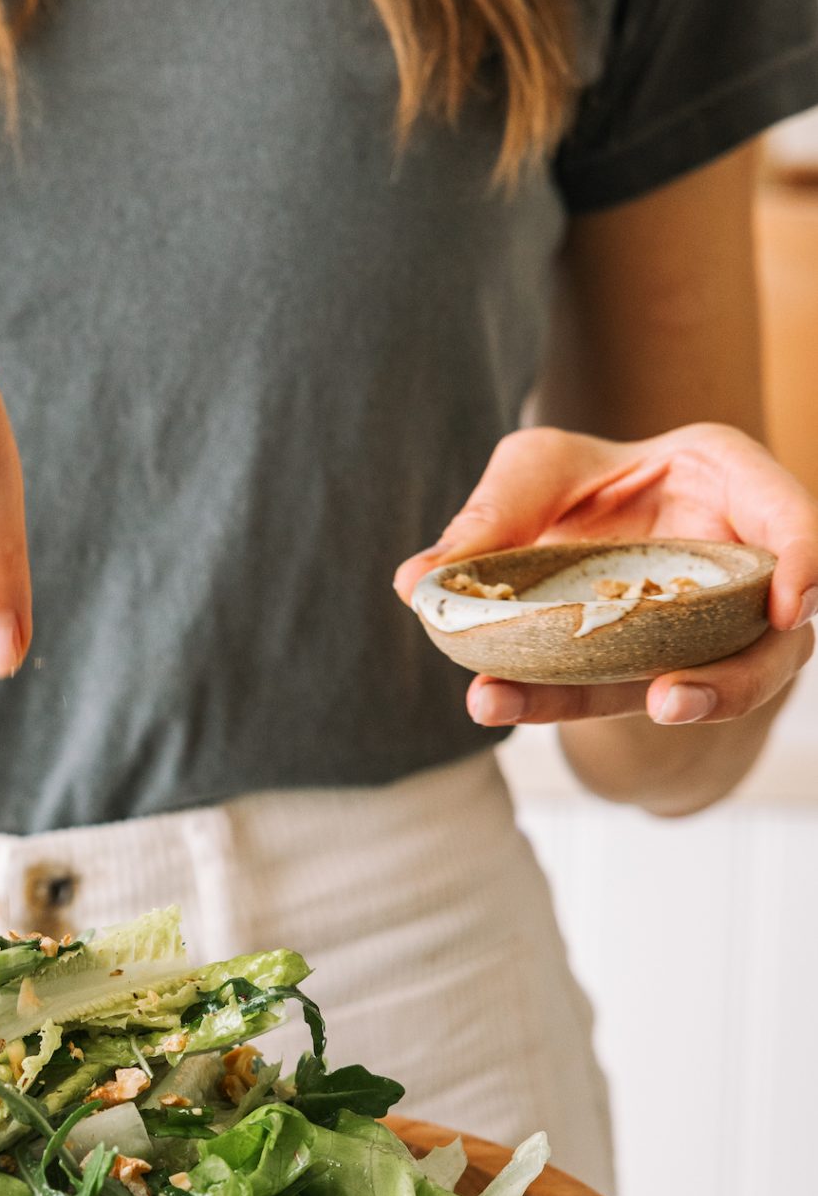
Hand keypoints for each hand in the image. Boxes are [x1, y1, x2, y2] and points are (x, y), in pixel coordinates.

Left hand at [394, 423, 816, 729]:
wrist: (559, 522)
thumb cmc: (570, 479)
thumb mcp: (532, 470)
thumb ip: (491, 515)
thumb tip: (416, 582)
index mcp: (725, 481)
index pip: (791, 518)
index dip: (805, 559)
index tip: (789, 605)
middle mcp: (732, 562)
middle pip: (772, 637)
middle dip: (733, 680)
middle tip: (670, 702)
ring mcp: (703, 628)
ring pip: (706, 685)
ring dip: (653, 713)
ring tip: (608, 725)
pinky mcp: (653, 671)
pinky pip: (615, 696)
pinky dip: (556, 705)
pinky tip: (494, 703)